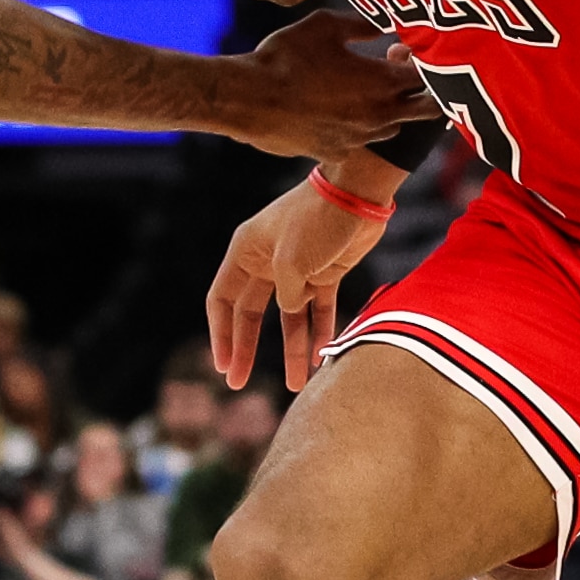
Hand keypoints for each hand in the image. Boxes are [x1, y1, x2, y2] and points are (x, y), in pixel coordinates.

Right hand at [207, 167, 396, 392]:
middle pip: (251, 314)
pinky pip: (319, 311)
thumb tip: (291, 312)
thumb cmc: (316, 220)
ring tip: (297, 385)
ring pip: (289, 319)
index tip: (224, 365)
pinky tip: (322, 359)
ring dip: (293, 350)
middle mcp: (266, 262)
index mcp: (245, 252)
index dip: (221, 334)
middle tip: (240, 385)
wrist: (359, 194)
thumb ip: (286, 297)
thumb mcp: (291, 263)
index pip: (222, 299)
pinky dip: (321, 332)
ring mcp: (297, 270)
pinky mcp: (326, 274)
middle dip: (248, 350)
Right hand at [225, 7, 435, 157]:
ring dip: (392, 109)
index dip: (427, 61)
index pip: (430, 76)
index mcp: (382, 82)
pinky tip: (339, 109)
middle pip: (428, 110)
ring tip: (369, 90)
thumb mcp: (325, 25)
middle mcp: (379, 115)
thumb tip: (385, 23)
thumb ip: (363, 25)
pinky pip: (361, 140)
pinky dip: (360, 126)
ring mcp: (359, 138)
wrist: (247, 100)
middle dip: (428, 93)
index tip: (408, 50)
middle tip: (410, 75)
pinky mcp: (337, 152)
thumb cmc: (285, 57)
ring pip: (394, 126)